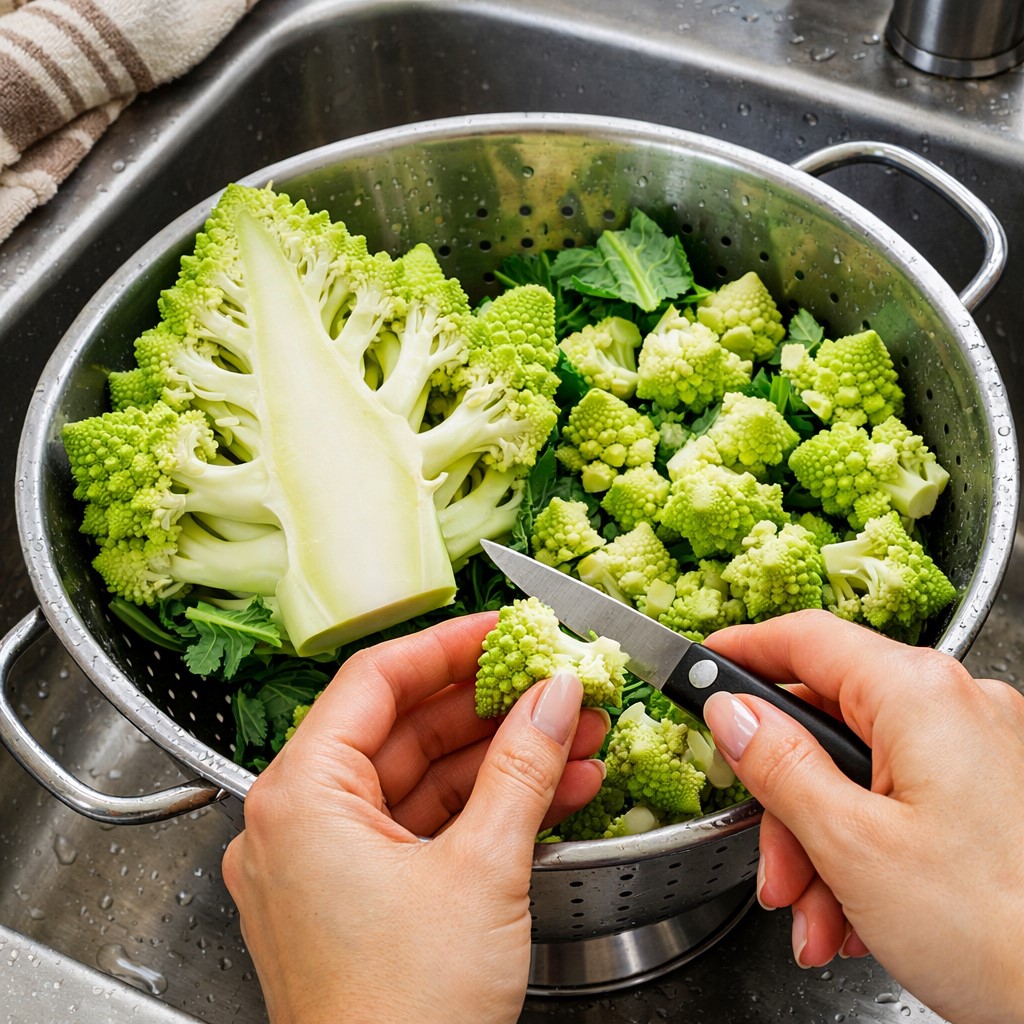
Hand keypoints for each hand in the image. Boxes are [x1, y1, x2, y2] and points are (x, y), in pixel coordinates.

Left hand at [222, 612, 607, 1023]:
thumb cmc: (405, 1018)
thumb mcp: (483, 869)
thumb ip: (522, 765)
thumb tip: (555, 697)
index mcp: (299, 797)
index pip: (374, 680)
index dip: (448, 645)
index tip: (505, 627)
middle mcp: (297, 823)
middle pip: (403, 729)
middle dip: (492, 709)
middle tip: (554, 684)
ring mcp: (326, 865)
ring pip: (421, 781)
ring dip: (501, 760)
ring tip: (575, 738)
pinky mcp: (358, 900)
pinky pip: (422, 830)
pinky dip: (484, 810)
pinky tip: (551, 793)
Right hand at [701, 609, 1023, 1023]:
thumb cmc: (997, 931)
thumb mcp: (851, 844)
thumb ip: (777, 765)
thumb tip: (731, 712)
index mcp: (919, 694)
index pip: (806, 640)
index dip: (743, 651)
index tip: (701, 664)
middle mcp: (956, 707)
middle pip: (828, 725)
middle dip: (787, 806)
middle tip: (772, 873)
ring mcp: (980, 751)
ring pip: (862, 775)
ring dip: (823, 850)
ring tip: (821, 924)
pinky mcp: (993, 795)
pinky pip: (904, 803)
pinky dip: (868, 854)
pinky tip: (861, 920)